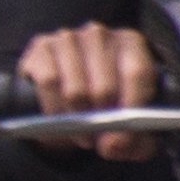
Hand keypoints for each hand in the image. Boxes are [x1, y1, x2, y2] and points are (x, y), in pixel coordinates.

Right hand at [16, 22, 165, 152]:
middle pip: (104, 87)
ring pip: (74, 90)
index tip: (123, 138)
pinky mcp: (41, 46)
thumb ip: (134, 141)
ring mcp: (68, 37)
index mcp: (132, 44)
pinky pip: (48, 83)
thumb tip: (112, 146)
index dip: (132, 109)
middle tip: (98, 139)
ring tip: (81, 134)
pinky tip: (58, 119)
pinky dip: (54, 109)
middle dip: (101, 122)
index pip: (137, 74)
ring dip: (76, 120)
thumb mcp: (130, 123)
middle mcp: (100, 34)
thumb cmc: (107, 105)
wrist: (69, 94)